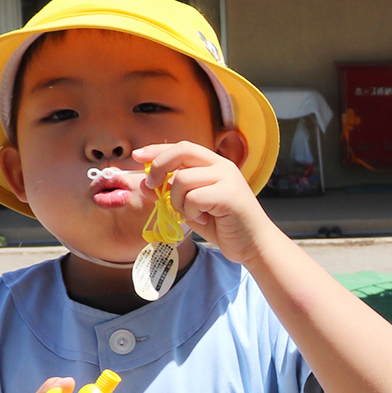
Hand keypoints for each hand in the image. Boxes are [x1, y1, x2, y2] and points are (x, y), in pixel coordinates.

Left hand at [134, 142, 274, 262]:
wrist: (253, 245)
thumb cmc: (224, 226)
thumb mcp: (191, 207)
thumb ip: (170, 194)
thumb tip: (144, 183)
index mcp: (215, 165)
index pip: (182, 147)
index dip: (157, 150)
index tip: (138, 156)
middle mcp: (222, 166)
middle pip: (181, 152)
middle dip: (159, 167)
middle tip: (152, 187)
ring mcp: (228, 178)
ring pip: (182, 179)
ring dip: (177, 201)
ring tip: (191, 214)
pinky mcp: (230, 194)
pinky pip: (193, 198)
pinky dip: (190, 212)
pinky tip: (203, 219)